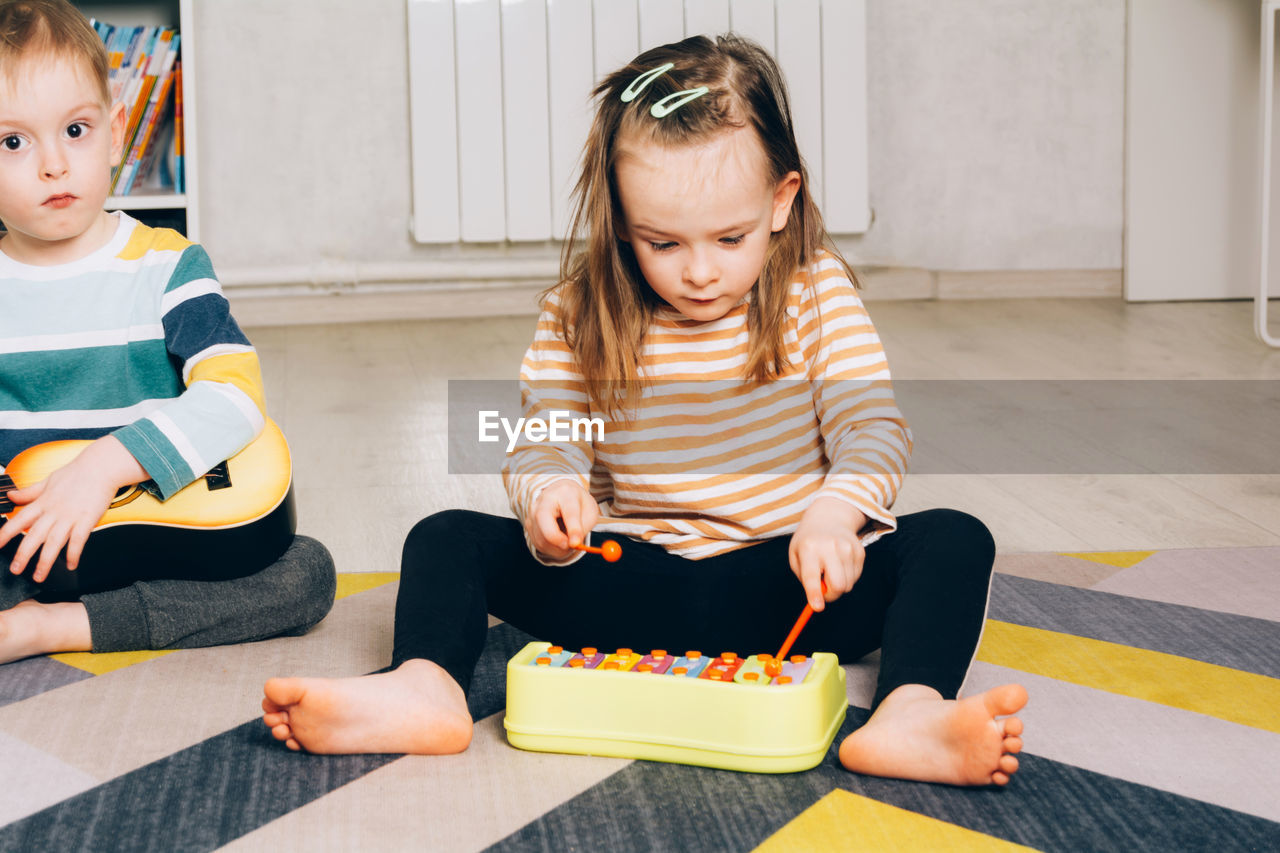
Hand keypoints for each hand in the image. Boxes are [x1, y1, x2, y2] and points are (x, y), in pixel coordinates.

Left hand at [0, 436, 145, 581]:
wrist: (101, 467)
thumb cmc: (77, 473)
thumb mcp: (48, 480)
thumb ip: (29, 492)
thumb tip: (11, 495)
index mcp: (43, 502)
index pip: (19, 520)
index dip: (5, 534)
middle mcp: (54, 511)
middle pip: (34, 536)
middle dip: (23, 555)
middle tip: (15, 570)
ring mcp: (70, 516)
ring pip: (54, 542)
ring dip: (45, 561)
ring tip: (39, 576)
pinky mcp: (87, 519)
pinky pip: (78, 540)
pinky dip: (73, 554)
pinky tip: (70, 565)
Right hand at [527, 478, 598, 561]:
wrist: (561, 494)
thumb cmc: (578, 504)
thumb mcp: (590, 512)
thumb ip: (583, 528)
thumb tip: (573, 544)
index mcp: (566, 493)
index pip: (569, 512)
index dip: (573, 529)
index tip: (576, 543)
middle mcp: (545, 500)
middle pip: (544, 521)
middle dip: (556, 539)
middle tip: (569, 546)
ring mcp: (533, 511)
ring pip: (541, 538)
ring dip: (557, 548)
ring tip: (568, 542)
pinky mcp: (528, 523)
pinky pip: (538, 543)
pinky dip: (551, 549)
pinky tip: (560, 542)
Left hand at [789, 497, 867, 610]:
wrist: (829, 518)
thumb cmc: (808, 543)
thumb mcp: (797, 556)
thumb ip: (805, 579)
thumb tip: (820, 601)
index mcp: (809, 548)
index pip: (812, 576)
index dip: (815, 594)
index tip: (817, 607)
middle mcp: (830, 547)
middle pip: (838, 585)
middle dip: (831, 596)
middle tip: (824, 591)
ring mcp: (848, 548)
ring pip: (848, 584)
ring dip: (838, 585)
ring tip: (830, 570)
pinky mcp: (860, 551)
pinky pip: (856, 577)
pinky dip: (847, 576)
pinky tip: (839, 563)